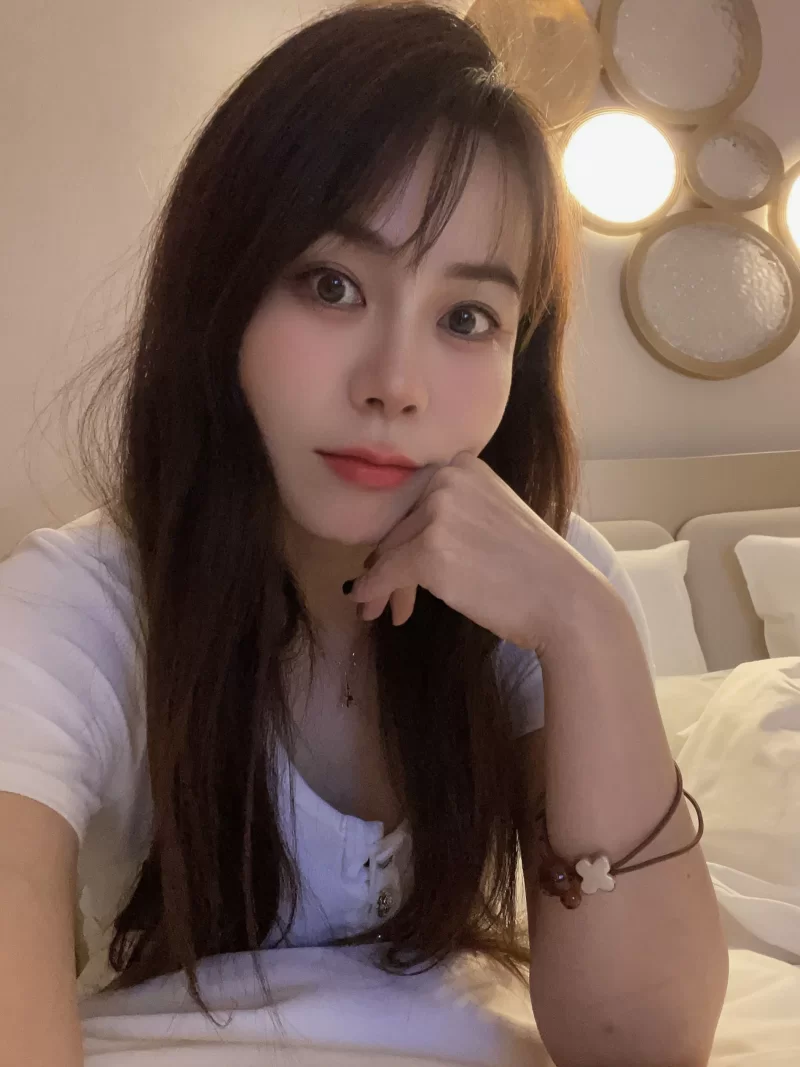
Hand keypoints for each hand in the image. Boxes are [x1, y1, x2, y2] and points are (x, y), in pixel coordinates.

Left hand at [348, 450, 611, 652]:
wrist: (566, 601)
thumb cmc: (533, 571)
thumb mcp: (491, 517)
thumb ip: (448, 516)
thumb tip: (386, 547)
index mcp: (464, 465)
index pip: (414, 502)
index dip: (403, 537)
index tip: (398, 567)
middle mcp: (448, 479)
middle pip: (399, 526)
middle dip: (392, 565)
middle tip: (390, 598)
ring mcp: (438, 513)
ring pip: (388, 552)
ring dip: (385, 584)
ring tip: (386, 610)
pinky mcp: (428, 551)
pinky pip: (384, 574)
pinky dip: (373, 592)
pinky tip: (369, 606)